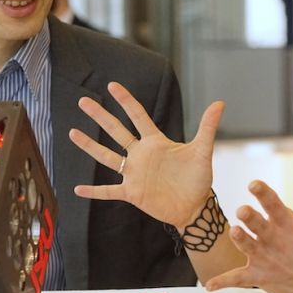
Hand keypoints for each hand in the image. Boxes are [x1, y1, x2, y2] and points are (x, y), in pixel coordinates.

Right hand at [69, 82, 224, 228]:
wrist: (195, 207)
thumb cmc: (198, 178)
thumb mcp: (202, 151)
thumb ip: (207, 127)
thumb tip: (220, 102)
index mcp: (155, 142)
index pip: (138, 116)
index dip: (126, 101)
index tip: (112, 85)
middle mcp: (141, 154)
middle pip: (116, 131)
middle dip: (100, 116)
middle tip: (83, 100)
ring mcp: (134, 174)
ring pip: (107, 156)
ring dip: (90, 146)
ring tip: (72, 132)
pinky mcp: (132, 193)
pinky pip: (108, 190)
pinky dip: (94, 191)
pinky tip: (77, 189)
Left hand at [206, 157, 292, 292]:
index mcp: (287, 222)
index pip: (273, 204)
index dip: (263, 194)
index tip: (253, 184)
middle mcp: (274, 239)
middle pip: (259, 226)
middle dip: (250, 219)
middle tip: (242, 211)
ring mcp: (266, 259)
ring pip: (248, 247)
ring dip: (240, 241)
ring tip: (234, 232)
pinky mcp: (259, 276)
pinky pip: (239, 279)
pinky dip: (223, 282)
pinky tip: (208, 286)